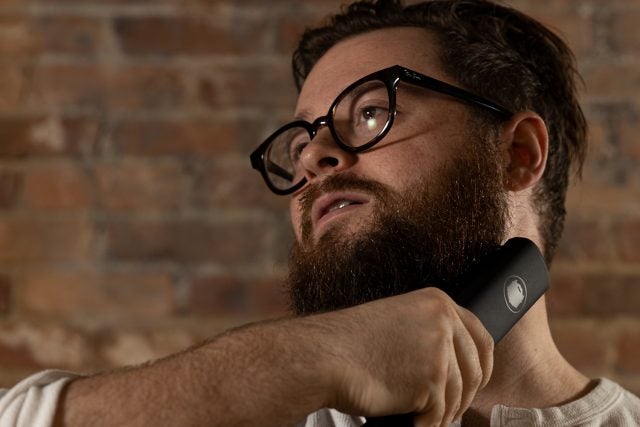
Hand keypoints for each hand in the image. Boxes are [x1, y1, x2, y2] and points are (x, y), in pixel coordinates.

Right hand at [320, 287, 493, 425]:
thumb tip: (453, 360)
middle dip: (464, 395)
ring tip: (422, 415)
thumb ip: (429, 332)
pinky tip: (413, 421)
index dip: (482, 365)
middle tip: (447, 407)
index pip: (481, 338)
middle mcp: (443, 321)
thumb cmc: (351, 342)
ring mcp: (439, 350)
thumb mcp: (398, 321)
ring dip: (442, 412)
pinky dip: (428, 423)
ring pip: (459, 396)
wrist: (327, 356)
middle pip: (476, 370)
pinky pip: (440, 413)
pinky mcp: (431, 380)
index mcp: (437, 302)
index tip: (476, 381)